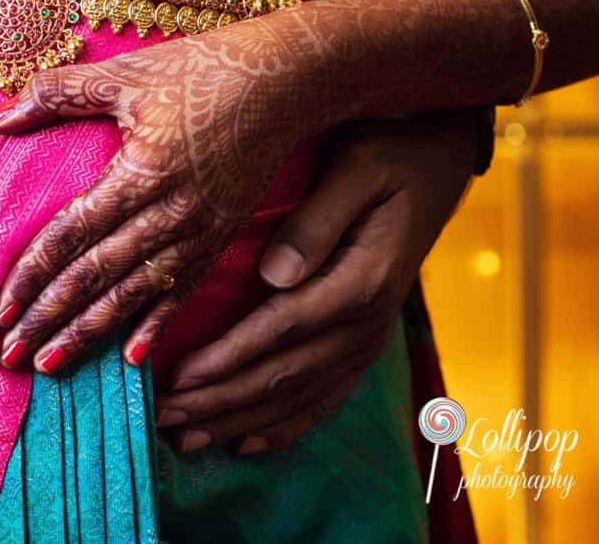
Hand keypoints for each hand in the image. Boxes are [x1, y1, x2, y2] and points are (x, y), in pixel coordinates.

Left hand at [0, 25, 316, 373]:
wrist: (290, 81)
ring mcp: (199, 231)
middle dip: (51, 319)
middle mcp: (170, 212)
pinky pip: (182, 291)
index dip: (34, 274)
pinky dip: (156, 326)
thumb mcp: (128, 72)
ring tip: (52, 366)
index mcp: (141, 171)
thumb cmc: (205, 69)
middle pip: (98, 275)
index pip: (73, 233)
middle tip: (12, 356)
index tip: (1, 308)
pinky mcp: (221, 237)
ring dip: (90, 332)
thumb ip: (59, 92)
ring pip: (134, 293)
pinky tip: (132, 360)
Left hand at [155, 114, 475, 453]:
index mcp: (361, 280)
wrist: (438, 163)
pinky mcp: (362, 343)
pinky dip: (282, 426)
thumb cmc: (389, 153)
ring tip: (184, 439)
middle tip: (160, 417)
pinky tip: (244, 444)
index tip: (177, 376)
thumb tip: (275, 272)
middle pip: (281, 375)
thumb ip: (318, 219)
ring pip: (295, 396)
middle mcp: (366, 322)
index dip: (227, 358)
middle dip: (217, 402)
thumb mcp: (358, 167)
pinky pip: (323, 398)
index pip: (281, 329)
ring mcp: (366, 339)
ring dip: (237, 420)